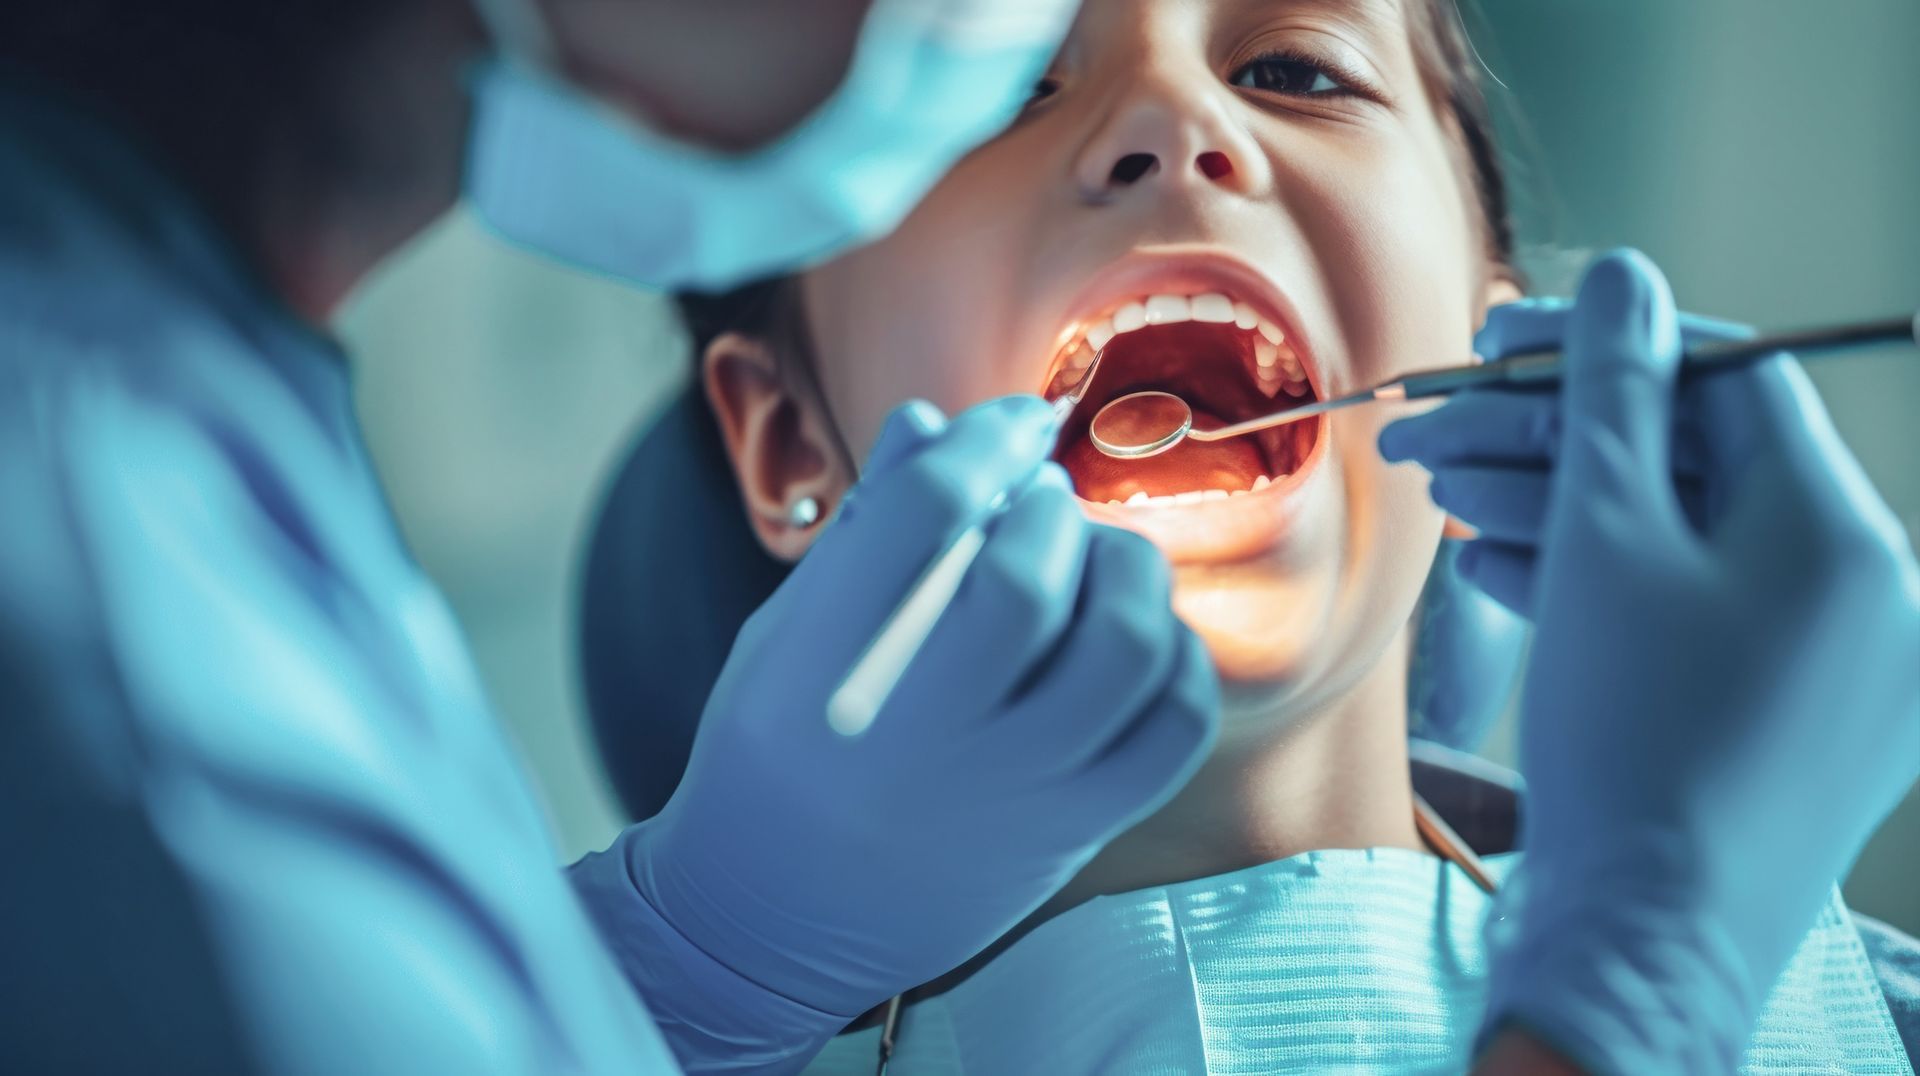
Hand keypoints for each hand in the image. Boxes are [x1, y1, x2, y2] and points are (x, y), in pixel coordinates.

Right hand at [625, 395, 1218, 1018]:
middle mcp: (918, 730)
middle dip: (1050, 508)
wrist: (770, 924)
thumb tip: (930, 424)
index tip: (1013, 424)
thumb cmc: (773, 758)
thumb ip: (863, 535)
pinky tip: (1137, 640)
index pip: (926, 512)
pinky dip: (1178, 659)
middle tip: (1041, 504)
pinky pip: (1173, 729)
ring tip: (1096, 563)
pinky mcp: (1068, 832)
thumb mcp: (785, 638)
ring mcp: (1005, 789)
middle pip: (1026, 577)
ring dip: (1126, 571)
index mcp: (826, 664)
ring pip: (1123, 648)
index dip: (986, 441)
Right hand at [1383, 250, 1919, 1071]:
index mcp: (1841, 534)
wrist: (1639, 945)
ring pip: (1680, 545)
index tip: (1497, 338)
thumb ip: (1612, 394)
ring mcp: (1828, 667)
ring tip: (1441, 497)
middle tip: (1435, 427)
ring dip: (1554, 510)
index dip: (1601, 345)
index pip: (1726, 380)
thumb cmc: (1628, 735)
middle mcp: (1862, 593)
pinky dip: (1598, 586)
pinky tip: (1500, 569)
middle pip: (1689, 465)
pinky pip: (1692, 619)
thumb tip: (1626, 275)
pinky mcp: (1781, 724)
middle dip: (1548, 438)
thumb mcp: (1605, 538)